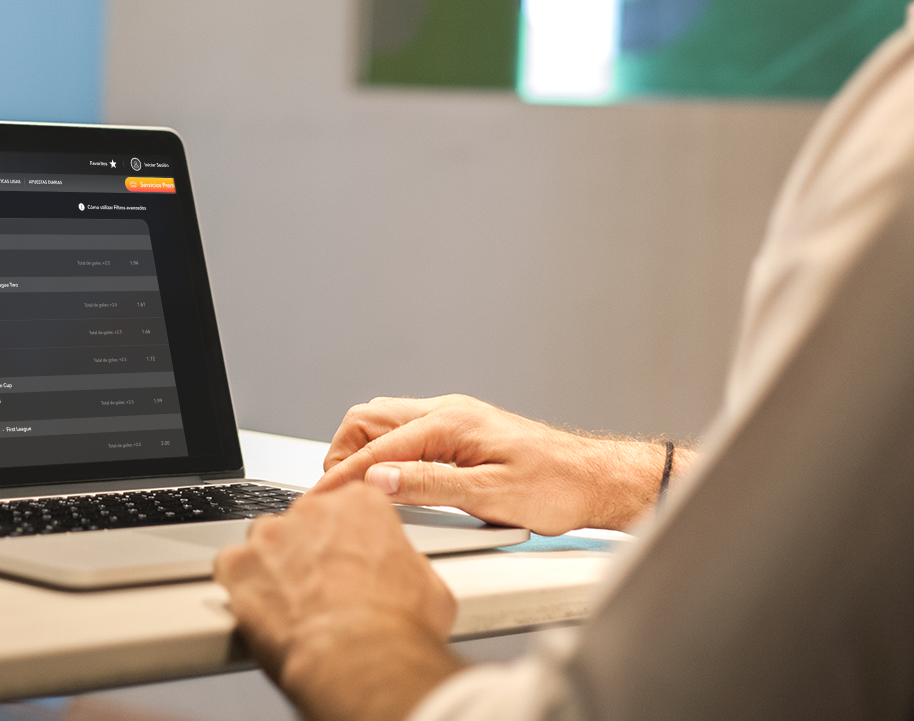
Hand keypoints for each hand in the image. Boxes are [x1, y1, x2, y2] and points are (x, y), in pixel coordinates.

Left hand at [215, 484, 462, 720]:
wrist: (360, 660)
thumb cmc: (395, 626)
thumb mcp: (430, 586)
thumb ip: (407, 565)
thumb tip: (405, 575)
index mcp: (359, 505)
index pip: (346, 507)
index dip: (346, 539)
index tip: (348, 560)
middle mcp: (311, 511)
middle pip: (303, 523)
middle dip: (309, 551)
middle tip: (322, 588)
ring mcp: (271, 535)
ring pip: (265, 543)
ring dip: (274, 567)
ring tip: (293, 604)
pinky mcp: (238, 565)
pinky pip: (231, 567)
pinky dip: (242, 587)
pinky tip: (263, 610)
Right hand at [312, 394, 675, 534]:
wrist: (594, 480)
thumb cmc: (556, 487)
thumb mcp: (490, 496)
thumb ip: (430, 486)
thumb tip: (378, 479)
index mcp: (449, 423)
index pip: (375, 447)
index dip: (341, 476)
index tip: (318, 501)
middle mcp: (446, 412)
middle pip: (368, 419)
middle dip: (341, 454)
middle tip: (332, 493)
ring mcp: (453, 418)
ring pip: (384, 421)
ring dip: (361, 450)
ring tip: (354, 488)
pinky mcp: (460, 432)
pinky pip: (406, 431)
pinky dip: (383, 450)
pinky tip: (388, 477)